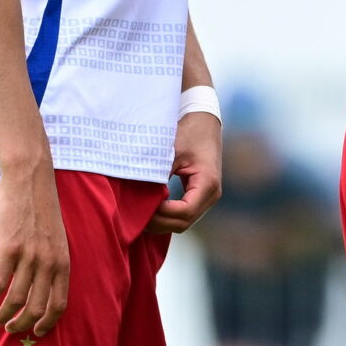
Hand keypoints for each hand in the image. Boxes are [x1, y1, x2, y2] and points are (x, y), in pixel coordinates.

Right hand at [0, 162, 68, 338]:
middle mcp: (49, 263)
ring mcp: (29, 257)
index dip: (48, 322)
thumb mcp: (55, 239)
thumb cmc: (40, 210)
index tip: (38, 331)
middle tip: (11, 329)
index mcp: (63, 262)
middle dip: (23, 324)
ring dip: (4, 315)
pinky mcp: (8, 249)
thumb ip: (48, 263)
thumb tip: (33, 286)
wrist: (30, 181)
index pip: (60, 303)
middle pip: (37, 307)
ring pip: (16, 300)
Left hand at [149, 110, 224, 234]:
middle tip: (134, 215)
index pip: (184, 212)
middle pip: (183, 223)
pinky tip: (149, 209)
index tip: (141, 205)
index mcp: (207, 183)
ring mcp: (207, 198)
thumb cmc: (188, 132)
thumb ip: (157, 174)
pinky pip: (183, 215)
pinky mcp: (200, 196)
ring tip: (139, 213)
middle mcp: (211, 195)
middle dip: (158, 222)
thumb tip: (138, 196)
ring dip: (161, 221)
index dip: (161, 213)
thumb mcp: (170, 151)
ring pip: (183, 222)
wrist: (203, 123)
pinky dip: (166, 216)